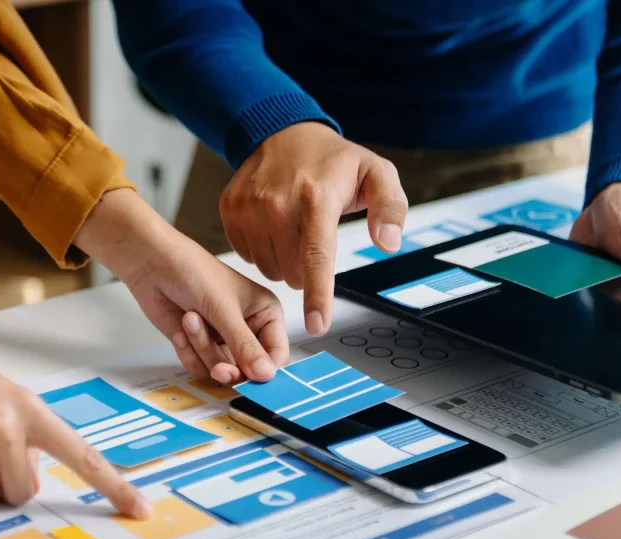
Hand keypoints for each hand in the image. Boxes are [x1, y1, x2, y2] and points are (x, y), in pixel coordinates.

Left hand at [76, 189, 289, 384]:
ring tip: (190, 319)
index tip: (249, 378)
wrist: (151, 264)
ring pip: (221, 370)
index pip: (276, 355)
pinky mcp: (199, 345)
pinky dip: (188, 352)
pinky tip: (180, 329)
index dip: (264, 372)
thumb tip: (267, 375)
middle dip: (228, 367)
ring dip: (202, 349)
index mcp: (266, 314)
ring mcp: (223, 339)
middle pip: (248, 370)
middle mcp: (248, 329)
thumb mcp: (223, 309)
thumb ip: (245, 345)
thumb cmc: (193, 272)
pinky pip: (199, 367)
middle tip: (217, 369)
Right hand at [219, 122, 407, 334]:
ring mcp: (248, 207)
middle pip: (292, 273)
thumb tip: (388, 242)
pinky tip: (272, 224)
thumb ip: (391, 208)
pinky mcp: (230, 210)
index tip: (317, 324)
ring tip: (293, 227)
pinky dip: (263, 248)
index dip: (318, 296)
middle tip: (314, 236)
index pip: (316, 257)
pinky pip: (248, 256)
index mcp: (316, 198)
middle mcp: (277, 204)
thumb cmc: (333, 160)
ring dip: (284, 260)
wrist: (282, 131)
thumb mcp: (376, 173)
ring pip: (269, 269)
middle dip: (306, 269)